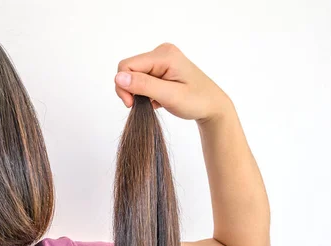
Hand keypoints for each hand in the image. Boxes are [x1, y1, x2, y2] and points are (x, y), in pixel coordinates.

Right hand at [114, 43, 231, 122]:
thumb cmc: (197, 101)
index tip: (132, 105)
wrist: (212, 107)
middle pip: (128, 69)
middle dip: (130, 90)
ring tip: (153, 102)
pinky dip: (144, 92)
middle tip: (142, 106)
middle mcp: (161, 52)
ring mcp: (161, 60)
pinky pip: (141, 79)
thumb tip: (118, 77)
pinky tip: (156, 100)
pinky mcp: (160, 69)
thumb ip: (143, 85)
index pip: (127, 65)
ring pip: (133, 75)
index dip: (124, 86)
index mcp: (164, 55)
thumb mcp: (170, 95)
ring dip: (138, 92)